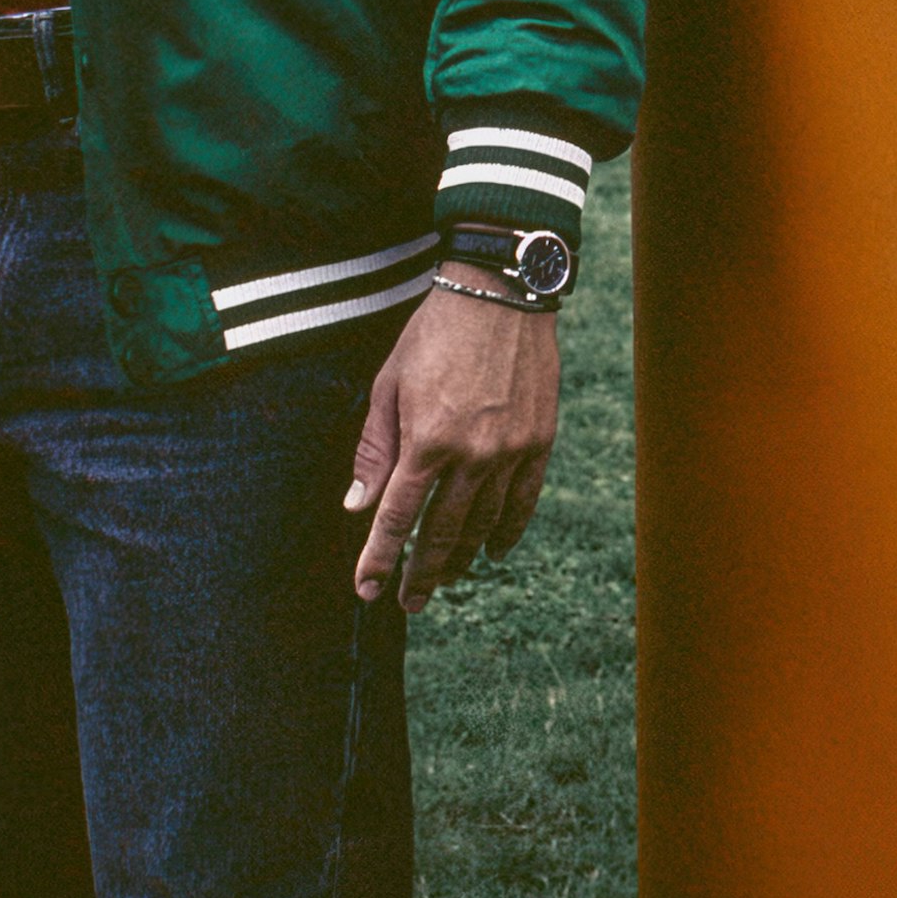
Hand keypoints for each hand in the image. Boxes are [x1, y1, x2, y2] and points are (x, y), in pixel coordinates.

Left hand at [344, 281, 559, 607]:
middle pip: (442, 533)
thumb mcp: (388, 384)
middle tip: (408, 603)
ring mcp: (511, 450)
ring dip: (461, 558)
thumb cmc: (434, 334)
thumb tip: (357, 506)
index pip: (398, 518)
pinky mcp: (539, 440)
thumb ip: (374, 450)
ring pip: (484, 524)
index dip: (379, 558)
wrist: (500, 294)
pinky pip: (524, 500)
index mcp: (426, 440)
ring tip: (445, 579)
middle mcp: (472, 455)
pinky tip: (494, 550)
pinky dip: (508, 530)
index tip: (367, 589)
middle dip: (421, 574)